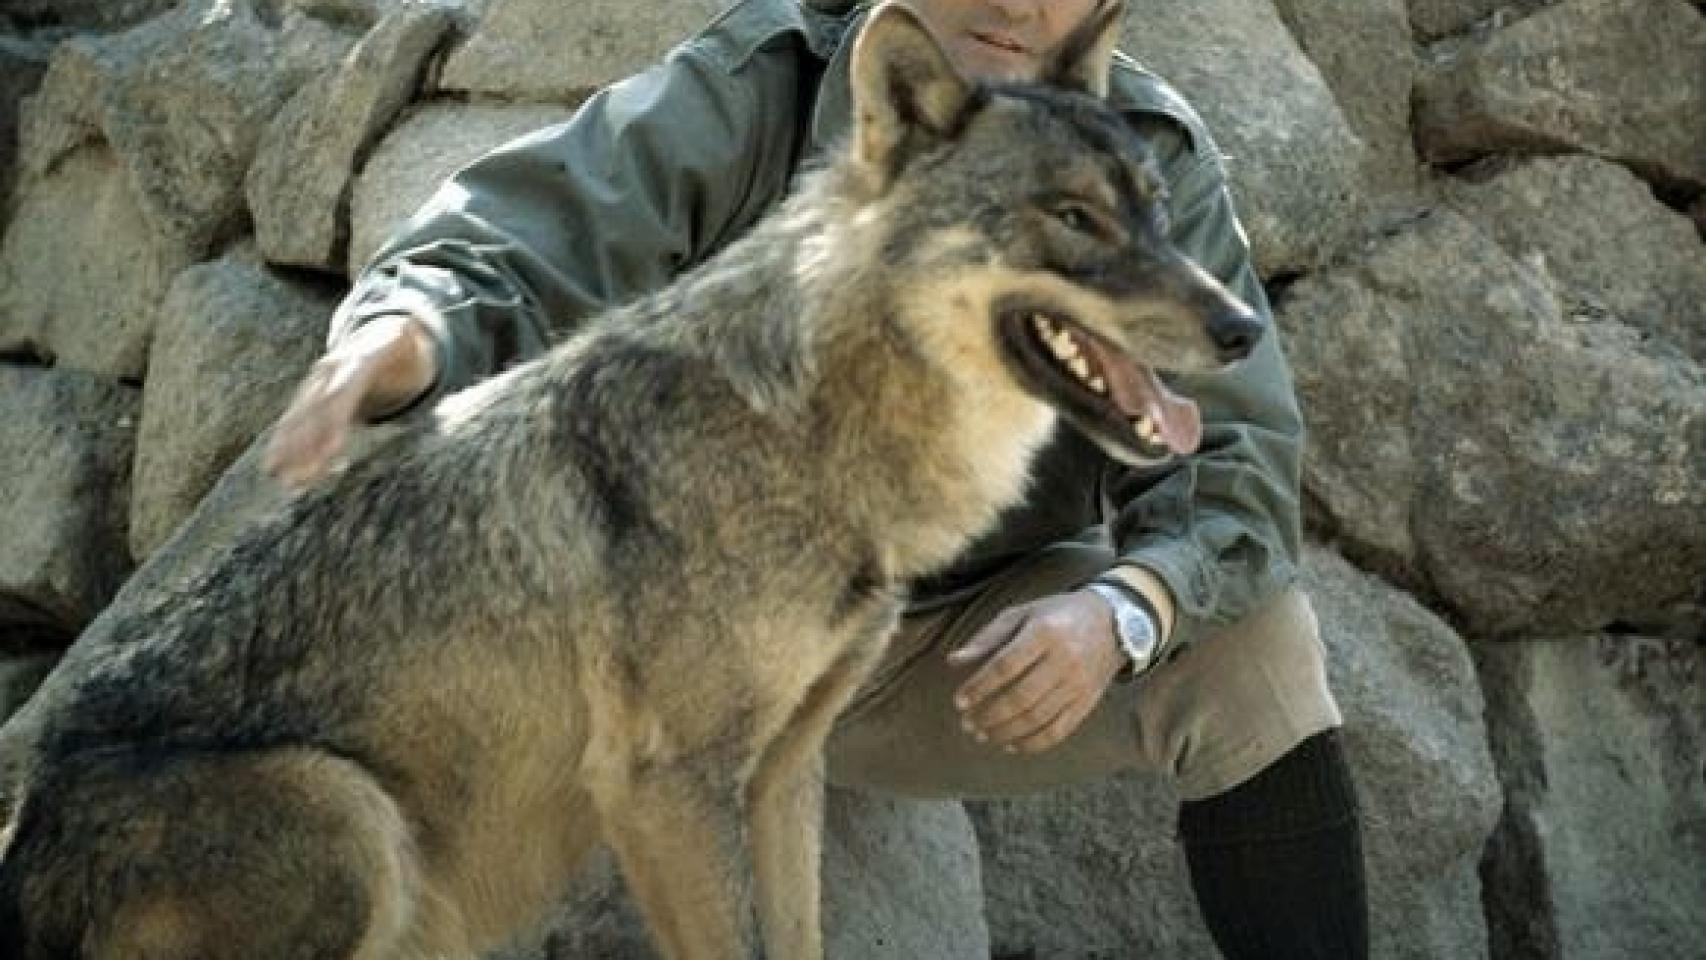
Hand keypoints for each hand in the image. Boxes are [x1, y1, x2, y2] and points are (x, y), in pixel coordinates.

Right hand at [264, 314, 436, 490]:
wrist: (377, 335)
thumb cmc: (399, 346)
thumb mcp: (408, 339)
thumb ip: (410, 336)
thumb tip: (412, 326)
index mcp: (352, 362)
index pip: (341, 395)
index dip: (334, 422)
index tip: (332, 451)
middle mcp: (327, 373)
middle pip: (316, 412)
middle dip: (308, 445)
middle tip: (305, 477)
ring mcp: (315, 385)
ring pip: (299, 419)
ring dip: (290, 450)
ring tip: (286, 480)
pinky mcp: (311, 399)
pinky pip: (294, 423)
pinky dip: (284, 444)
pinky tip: (274, 467)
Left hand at [947, 590, 1126, 753]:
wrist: (1111, 622)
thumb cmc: (1056, 615)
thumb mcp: (1021, 614)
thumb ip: (986, 637)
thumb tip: (952, 661)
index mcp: (1044, 632)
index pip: (1005, 666)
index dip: (979, 686)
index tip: (958, 701)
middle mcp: (1064, 659)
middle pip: (1021, 697)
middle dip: (989, 715)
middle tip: (967, 723)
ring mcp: (1078, 684)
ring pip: (1038, 718)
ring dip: (1005, 732)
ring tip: (982, 735)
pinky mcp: (1087, 702)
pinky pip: (1059, 730)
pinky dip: (1033, 743)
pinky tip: (1011, 745)